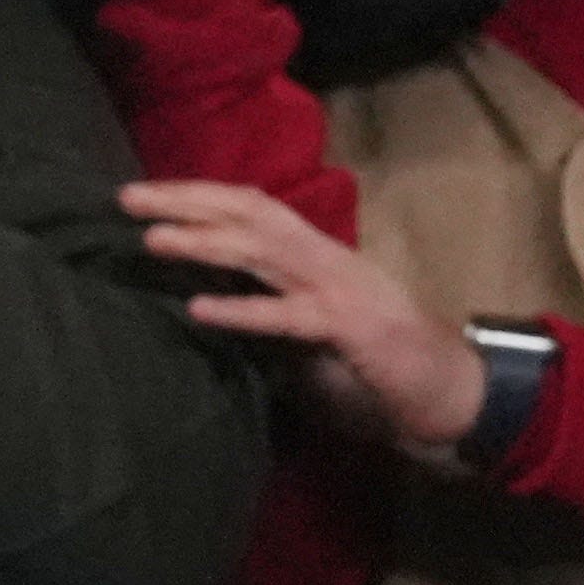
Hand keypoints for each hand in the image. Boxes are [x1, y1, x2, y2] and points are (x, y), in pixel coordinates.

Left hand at [124, 177, 482, 455]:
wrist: (456, 390)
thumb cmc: (388, 365)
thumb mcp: (320, 327)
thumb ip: (276, 307)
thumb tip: (211, 300)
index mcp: (320, 256)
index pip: (255, 206)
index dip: (201, 194)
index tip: (148, 194)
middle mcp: (328, 260)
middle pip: (252, 212)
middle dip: (188, 201)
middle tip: (127, 197)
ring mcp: (342, 291)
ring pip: (265, 252)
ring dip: (205, 243)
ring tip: (153, 240)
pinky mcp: (353, 330)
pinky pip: (288, 317)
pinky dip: (243, 311)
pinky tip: (200, 312)